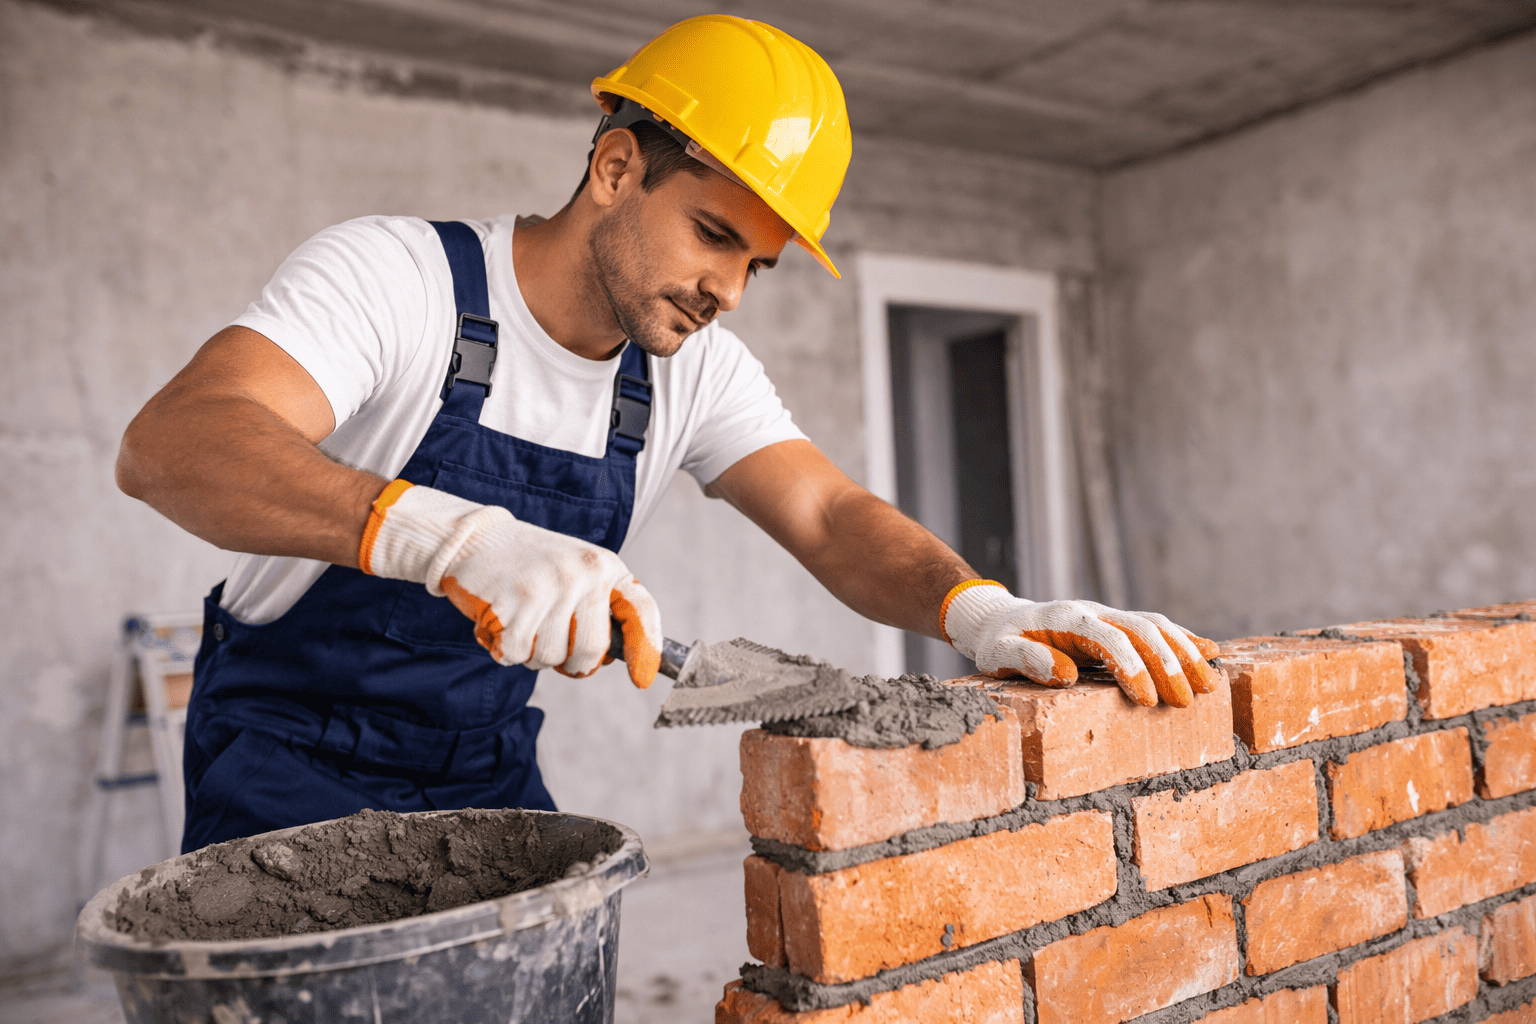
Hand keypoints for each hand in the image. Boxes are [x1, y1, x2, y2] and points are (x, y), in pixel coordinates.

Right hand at [359, 480, 662, 686]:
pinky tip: (500, 620)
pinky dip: (504, 649)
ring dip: (532, 652)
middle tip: (549, 638)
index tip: (642, 679)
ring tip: (520, 617)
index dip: (646, 649)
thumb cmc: (529, 565)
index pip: (639, 611)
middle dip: (571, 661)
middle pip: (591, 652)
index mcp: (603, 566)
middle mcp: (580, 576)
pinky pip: (516, 656)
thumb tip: (614, 658)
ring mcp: (546, 591)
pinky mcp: (512, 608)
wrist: (474, 540)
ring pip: (550, 658)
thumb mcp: (576, 572)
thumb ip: (598, 607)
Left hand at [940, 580, 1220, 706]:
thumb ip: (1028, 661)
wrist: (998, 619)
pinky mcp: (1115, 623)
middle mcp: (1093, 611)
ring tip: (1209, 684)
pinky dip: (1183, 639)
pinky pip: (1155, 626)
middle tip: (1188, 701)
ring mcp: (1107, 614)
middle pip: (1141, 629)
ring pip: (1155, 625)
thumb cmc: (998, 643)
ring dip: (1185, 652)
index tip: (1148, 701)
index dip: (1132, 668)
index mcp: (1066, 619)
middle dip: (1169, 664)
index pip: (1109, 639)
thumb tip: (1066, 675)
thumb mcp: (1000, 654)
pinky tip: (1209, 653)